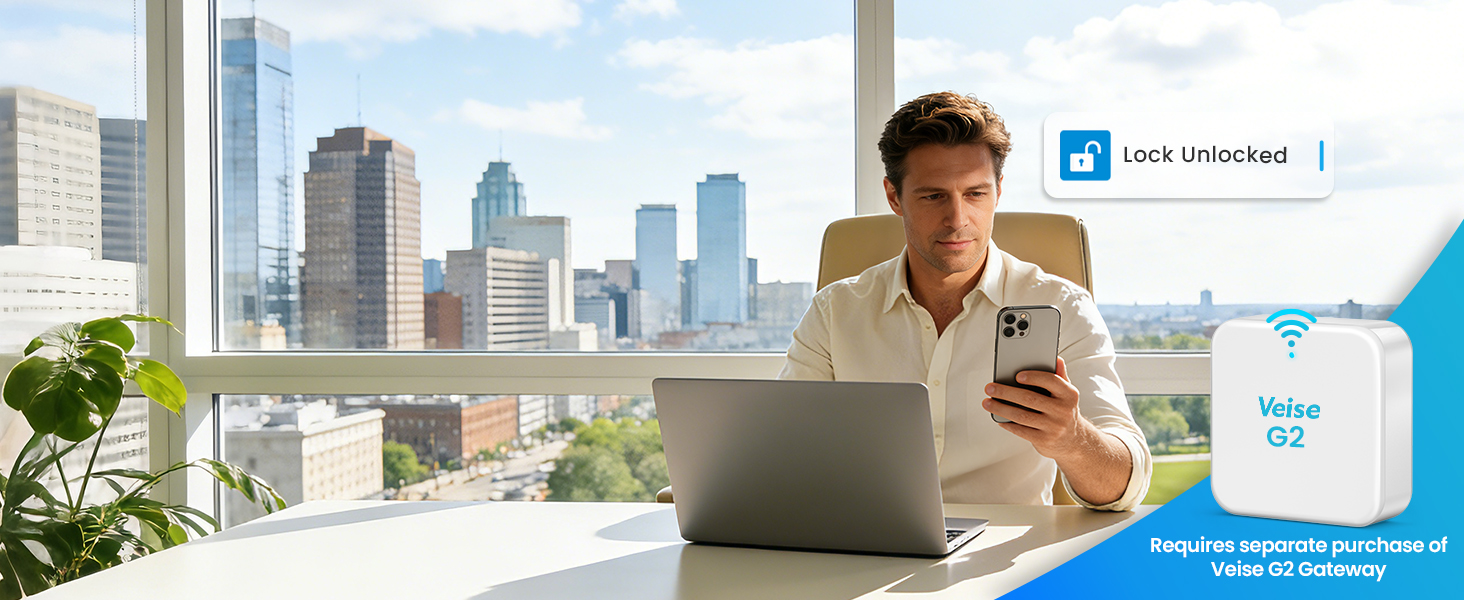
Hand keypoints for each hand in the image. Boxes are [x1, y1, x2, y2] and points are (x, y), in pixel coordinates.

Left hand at [982, 357, 1098, 460]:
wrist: (1073, 440)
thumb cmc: (1063, 410)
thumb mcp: (1066, 393)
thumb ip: (1059, 375)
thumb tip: (1055, 358)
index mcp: (1069, 394)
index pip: (1051, 381)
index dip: (1034, 377)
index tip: (1017, 375)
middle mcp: (1063, 411)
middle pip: (1030, 398)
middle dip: (1006, 392)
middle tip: (990, 388)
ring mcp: (1054, 427)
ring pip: (1022, 415)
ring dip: (1001, 408)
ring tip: (987, 403)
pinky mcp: (1044, 440)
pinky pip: (1021, 430)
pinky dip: (1008, 424)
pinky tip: (999, 418)